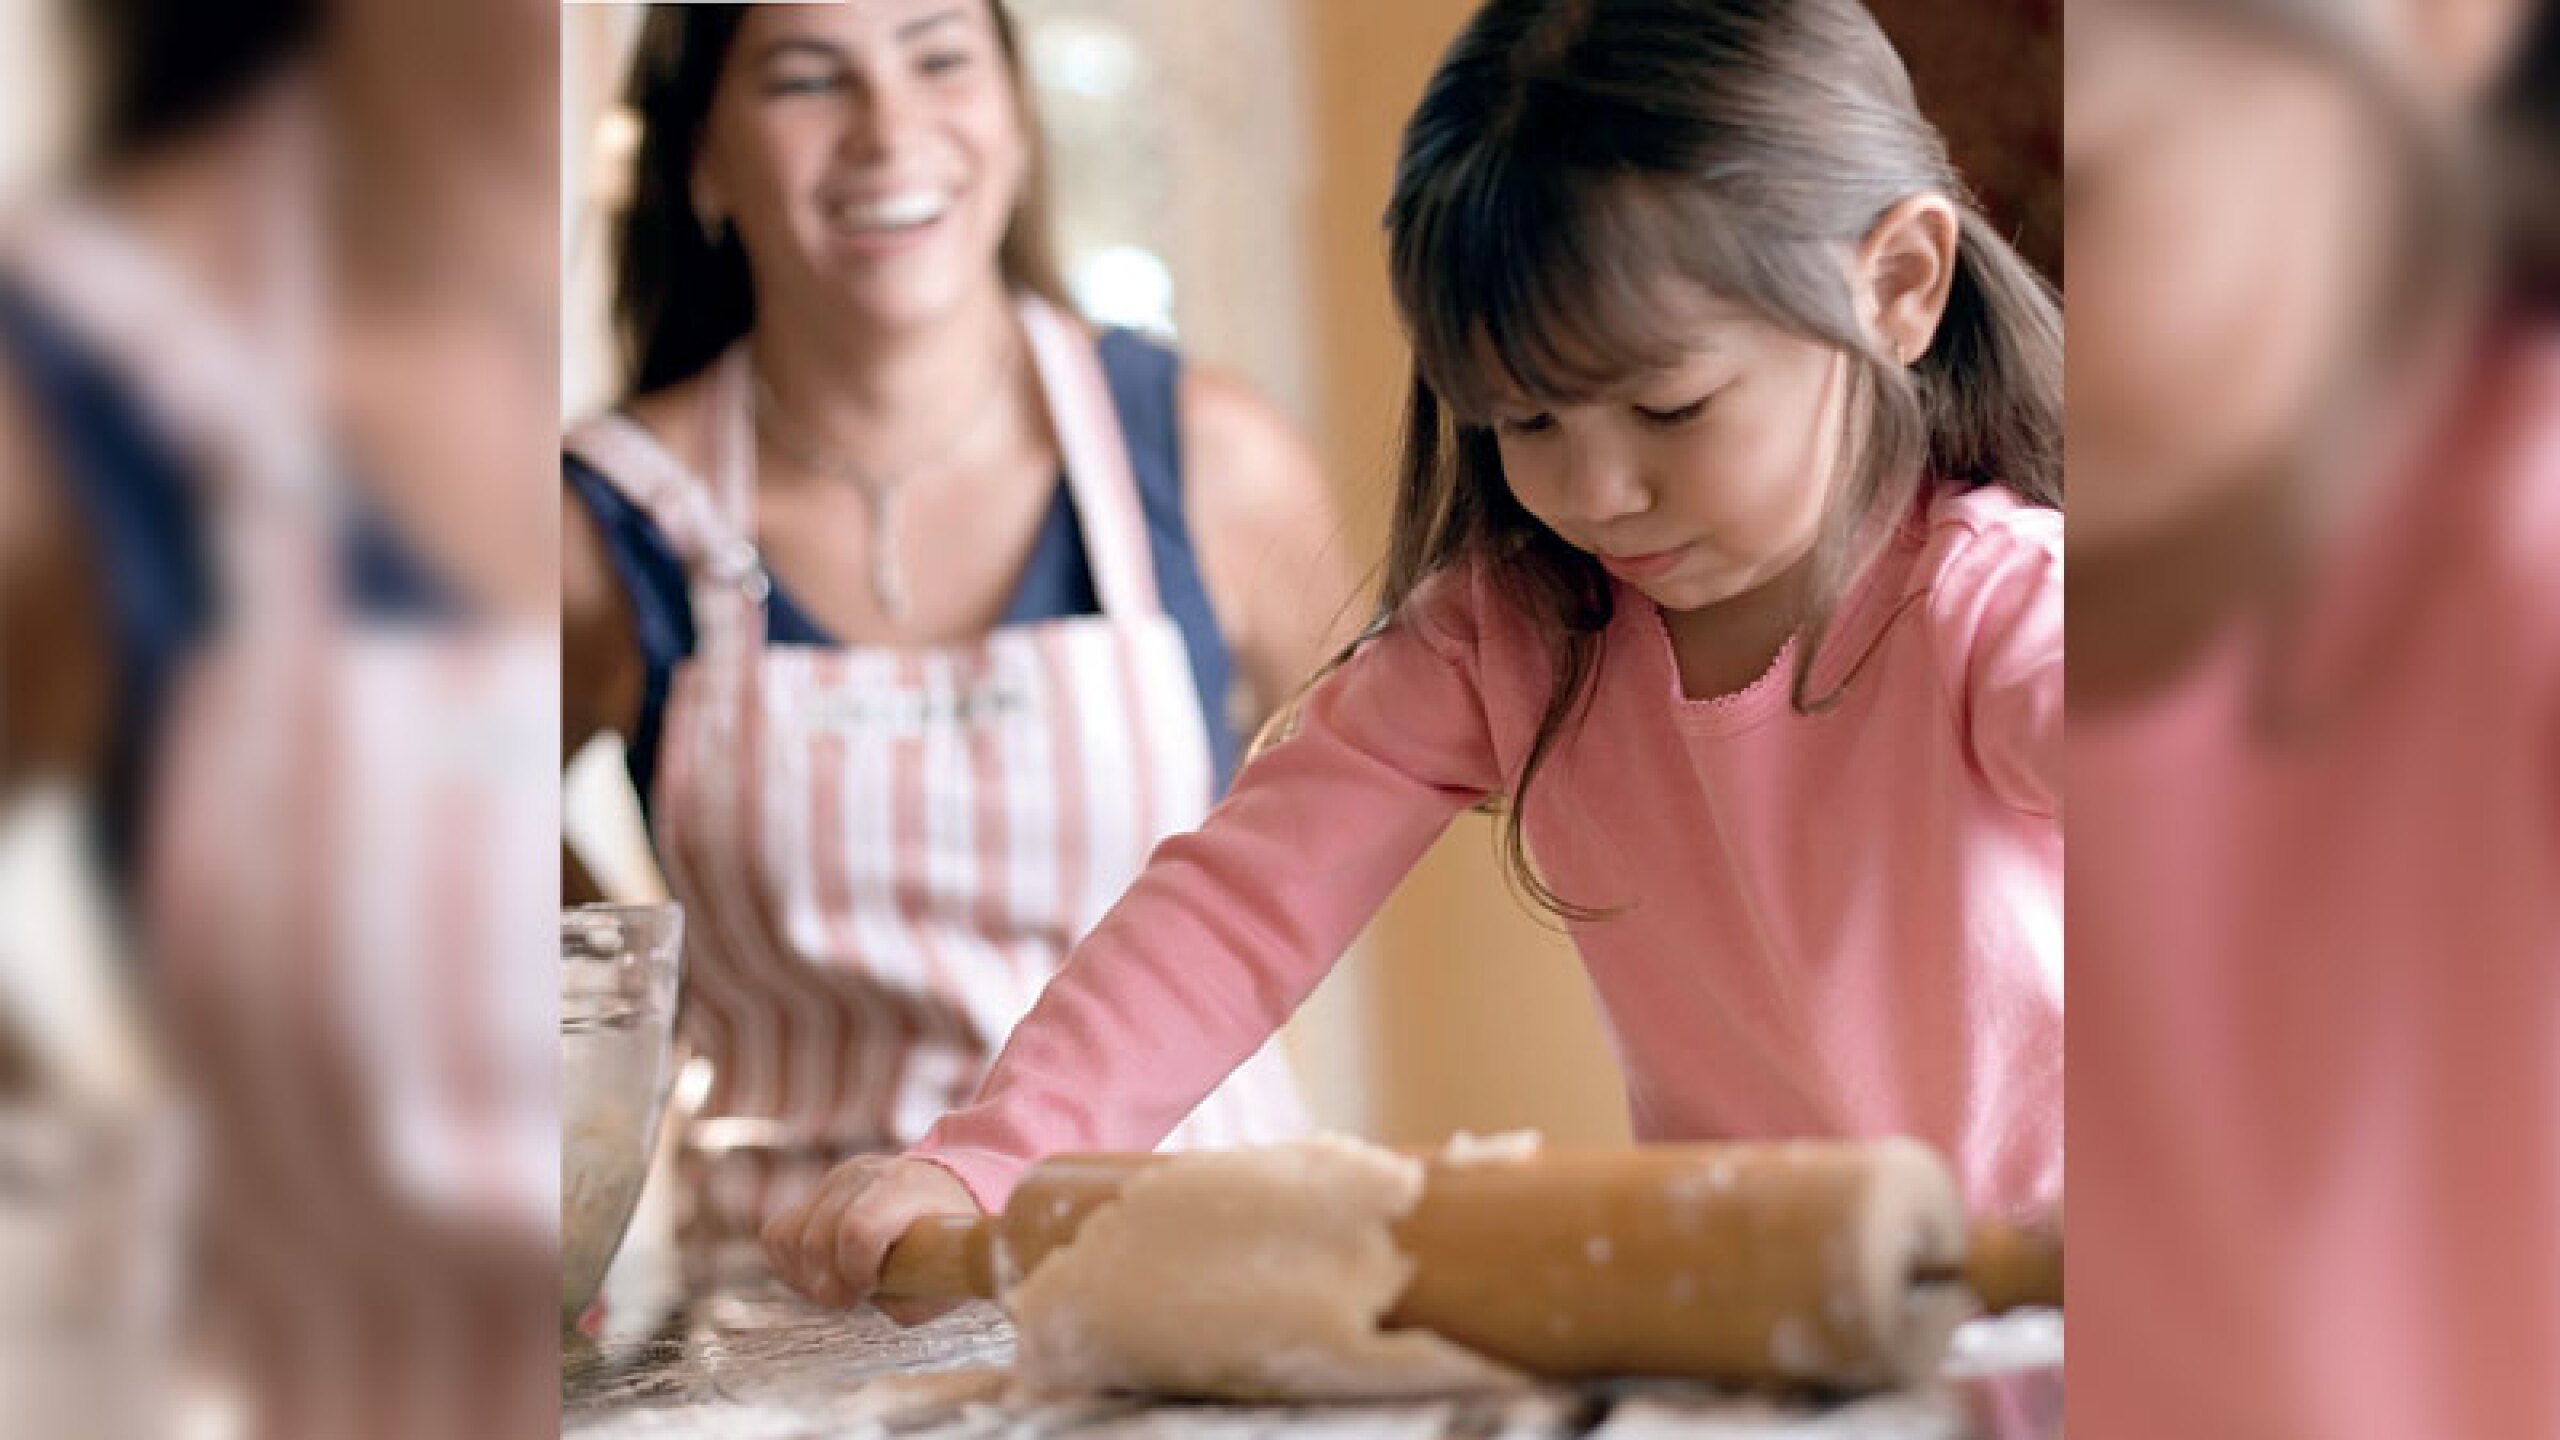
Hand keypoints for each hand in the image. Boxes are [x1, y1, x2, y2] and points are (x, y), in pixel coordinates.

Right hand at [761, 1155, 980, 1321]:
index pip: (858, 1229)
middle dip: (828, 1284)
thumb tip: (877, 1302)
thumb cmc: (951, 1239)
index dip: (855, 1271)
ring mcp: (837, 1179)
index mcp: (906, 1188)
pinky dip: (791, 1263)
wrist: (950, 1190)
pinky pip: (778, 1232)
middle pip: (817, 1237)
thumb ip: (913, 1298)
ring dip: (806, 1276)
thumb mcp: (950, 1274)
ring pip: (789, 1235)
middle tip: (852, 1299)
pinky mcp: (818, 1191)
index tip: (869, 1290)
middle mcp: (866, 1176)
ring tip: (838, 1287)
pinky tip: (821, 1275)